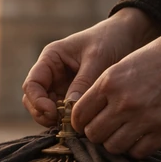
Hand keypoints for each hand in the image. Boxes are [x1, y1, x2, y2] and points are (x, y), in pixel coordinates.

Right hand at [22, 8, 160, 127]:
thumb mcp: (97, 58)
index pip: (31, 85)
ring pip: (46, 111)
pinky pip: (63, 114)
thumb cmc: (111, 39)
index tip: (52, 112)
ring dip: (55, 120)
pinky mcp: (72, 97)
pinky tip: (82, 124)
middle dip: (43, 114)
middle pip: (33, 101)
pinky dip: (68, 121)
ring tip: (74, 125)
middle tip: (62, 123)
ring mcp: (61, 87)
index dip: (37, 101)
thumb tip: (70, 109)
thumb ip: (83, 83)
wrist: (129, 36)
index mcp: (50, 59)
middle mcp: (51, 74)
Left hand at [72, 29, 160, 158]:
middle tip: (107, 128)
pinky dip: (136, 148)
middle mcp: (123, 103)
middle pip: (93, 135)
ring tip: (124, 132)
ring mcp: (145, 119)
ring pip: (113, 147)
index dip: (80, 122)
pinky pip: (138, 152)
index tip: (87, 122)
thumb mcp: (125, 64)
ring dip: (116, 143)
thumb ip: (105, 89)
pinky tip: (141, 137)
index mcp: (109, 82)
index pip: (78, 115)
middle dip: (97, 134)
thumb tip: (87, 114)